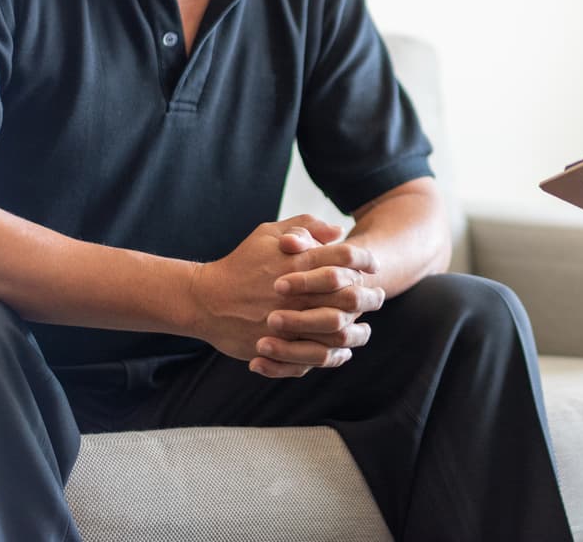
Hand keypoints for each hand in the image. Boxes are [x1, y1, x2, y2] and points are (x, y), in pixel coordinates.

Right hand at [188, 215, 381, 376]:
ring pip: (338, 330)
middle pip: (349, 295)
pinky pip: (317, 355)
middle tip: (377, 296)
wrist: (205, 300)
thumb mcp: (268, 234)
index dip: (364, 260)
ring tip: (365, 329)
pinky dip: (336, 354)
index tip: (373, 266)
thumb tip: (338, 230)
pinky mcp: (279, 345)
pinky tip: (344, 350)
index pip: (345, 256)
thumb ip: (304, 227)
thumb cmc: (241, 263)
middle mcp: (296, 292)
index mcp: (296, 262)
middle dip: (369, 296)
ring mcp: (288, 321)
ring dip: (357, 330)